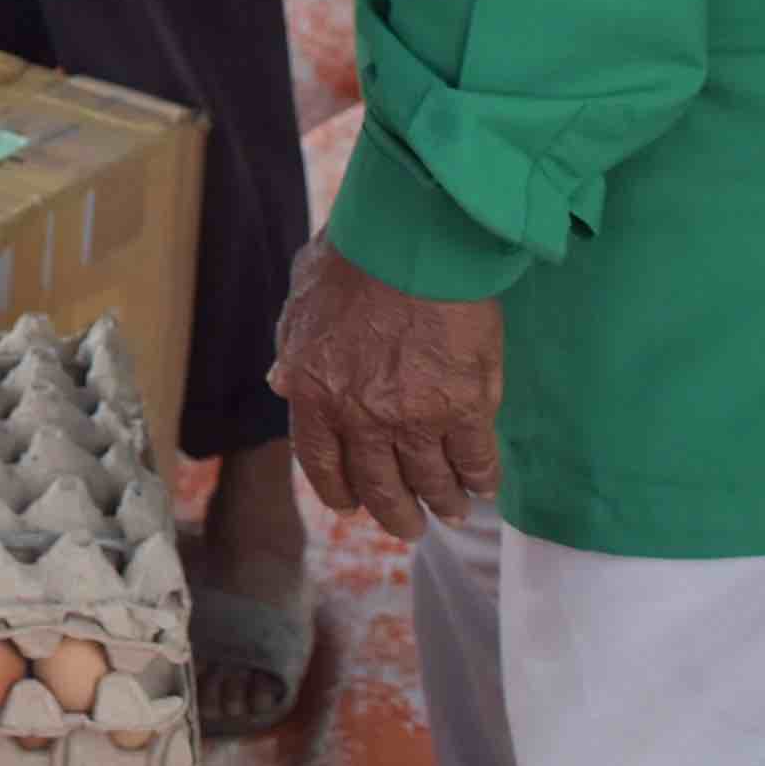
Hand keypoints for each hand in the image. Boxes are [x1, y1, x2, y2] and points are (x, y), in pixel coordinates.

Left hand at [271, 238, 501, 541]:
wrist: (412, 239)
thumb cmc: (353, 258)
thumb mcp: (300, 303)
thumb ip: (292, 349)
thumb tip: (280, 382)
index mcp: (314, 392)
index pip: (322, 465)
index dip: (340, 493)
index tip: (355, 505)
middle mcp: (361, 416)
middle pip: (379, 488)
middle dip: (396, 515)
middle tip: (410, 526)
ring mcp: (416, 418)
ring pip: (431, 483)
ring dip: (443, 503)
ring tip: (452, 511)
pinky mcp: (466, 407)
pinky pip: (476, 461)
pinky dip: (482, 479)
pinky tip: (484, 485)